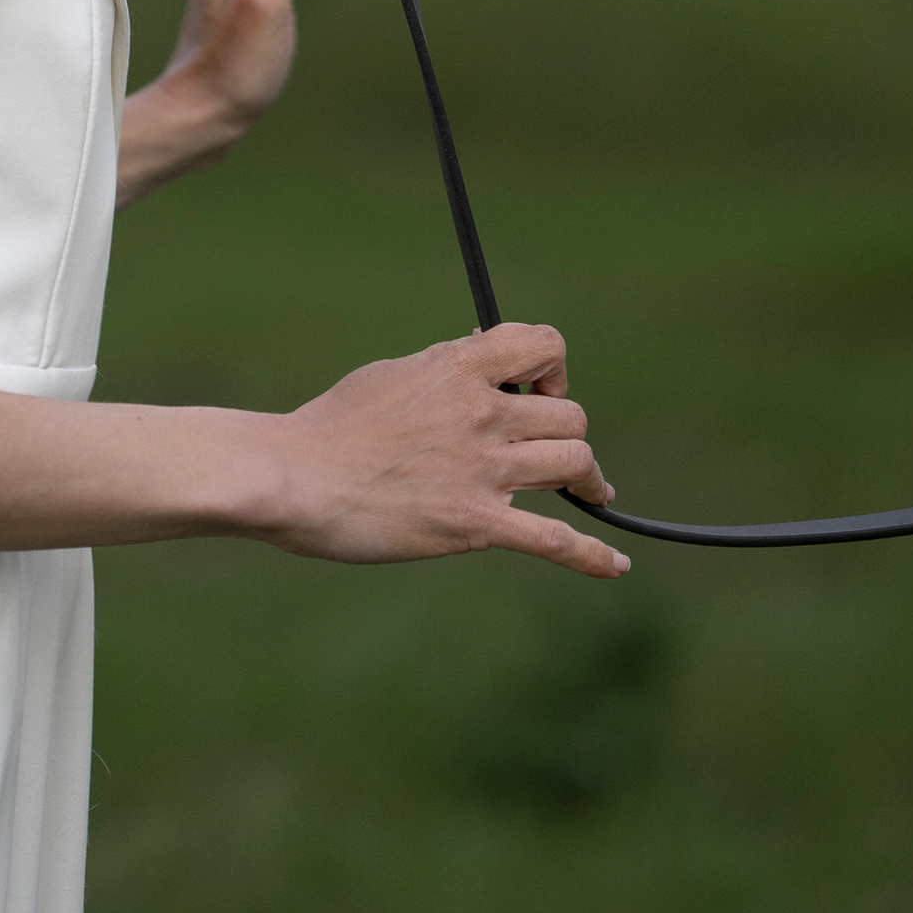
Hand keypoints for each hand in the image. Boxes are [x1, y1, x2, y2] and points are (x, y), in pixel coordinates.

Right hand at [262, 321, 628, 579]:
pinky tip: (615, 568)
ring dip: (585, 481)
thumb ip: (445, 368)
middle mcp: (482, 411)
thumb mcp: (394, 374)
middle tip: (544, 454)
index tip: (534, 389)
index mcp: (460, 367)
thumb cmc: (333, 425)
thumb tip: (481, 357)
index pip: (544, 344)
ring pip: (575, 463)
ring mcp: (483, 468)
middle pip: (570, 414)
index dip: (552, 366)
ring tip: (586, 493)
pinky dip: (591, 555)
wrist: (297, 476)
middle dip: (566, 433)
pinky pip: (553, 539)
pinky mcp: (474, 522)